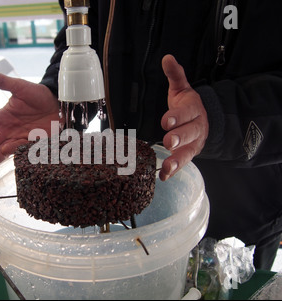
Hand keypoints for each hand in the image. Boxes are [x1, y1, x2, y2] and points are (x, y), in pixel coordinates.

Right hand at [0, 68, 59, 163]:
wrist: (59, 103)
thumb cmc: (38, 95)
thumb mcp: (19, 86)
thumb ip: (1, 82)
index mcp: (3, 117)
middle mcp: (9, 130)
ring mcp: (21, 138)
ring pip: (6, 149)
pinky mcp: (34, 144)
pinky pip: (24, 150)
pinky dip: (18, 151)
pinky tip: (13, 152)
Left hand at [160, 55, 208, 180]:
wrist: (204, 120)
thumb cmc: (187, 104)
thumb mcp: (182, 88)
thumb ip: (175, 75)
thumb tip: (167, 58)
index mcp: (193, 109)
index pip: (186, 112)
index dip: (177, 116)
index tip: (166, 121)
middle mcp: (196, 128)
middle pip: (190, 133)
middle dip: (179, 137)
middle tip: (168, 141)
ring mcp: (194, 143)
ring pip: (188, 152)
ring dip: (177, 160)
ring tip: (167, 167)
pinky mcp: (188, 154)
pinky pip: (183, 163)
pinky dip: (174, 171)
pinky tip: (163, 176)